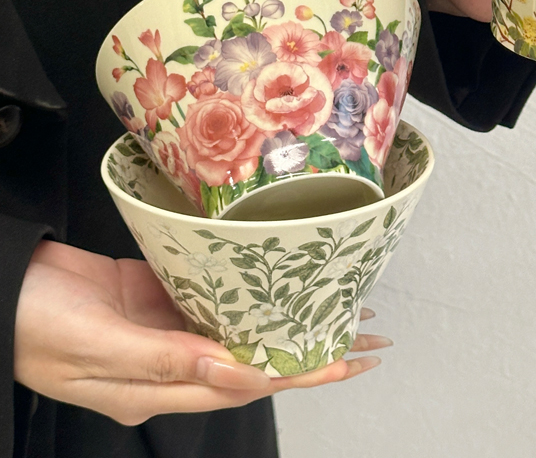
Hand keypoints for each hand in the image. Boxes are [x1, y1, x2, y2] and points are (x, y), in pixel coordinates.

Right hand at [15, 241, 389, 425]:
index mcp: (156, 388)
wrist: (4, 287)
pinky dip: (247, 295)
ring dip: (284, 321)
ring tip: (332, 308)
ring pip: (238, 330)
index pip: (243, 382)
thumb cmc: (35, 321)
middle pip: (252, 360)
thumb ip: (162, 359)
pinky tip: (275, 285)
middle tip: (363, 338)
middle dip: (307, 351)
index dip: (296, 371)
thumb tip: (231, 368)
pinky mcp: (158, 299)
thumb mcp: (94, 346)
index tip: (344, 360)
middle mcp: (169, 363)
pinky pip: (212, 300)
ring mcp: (165, 330)